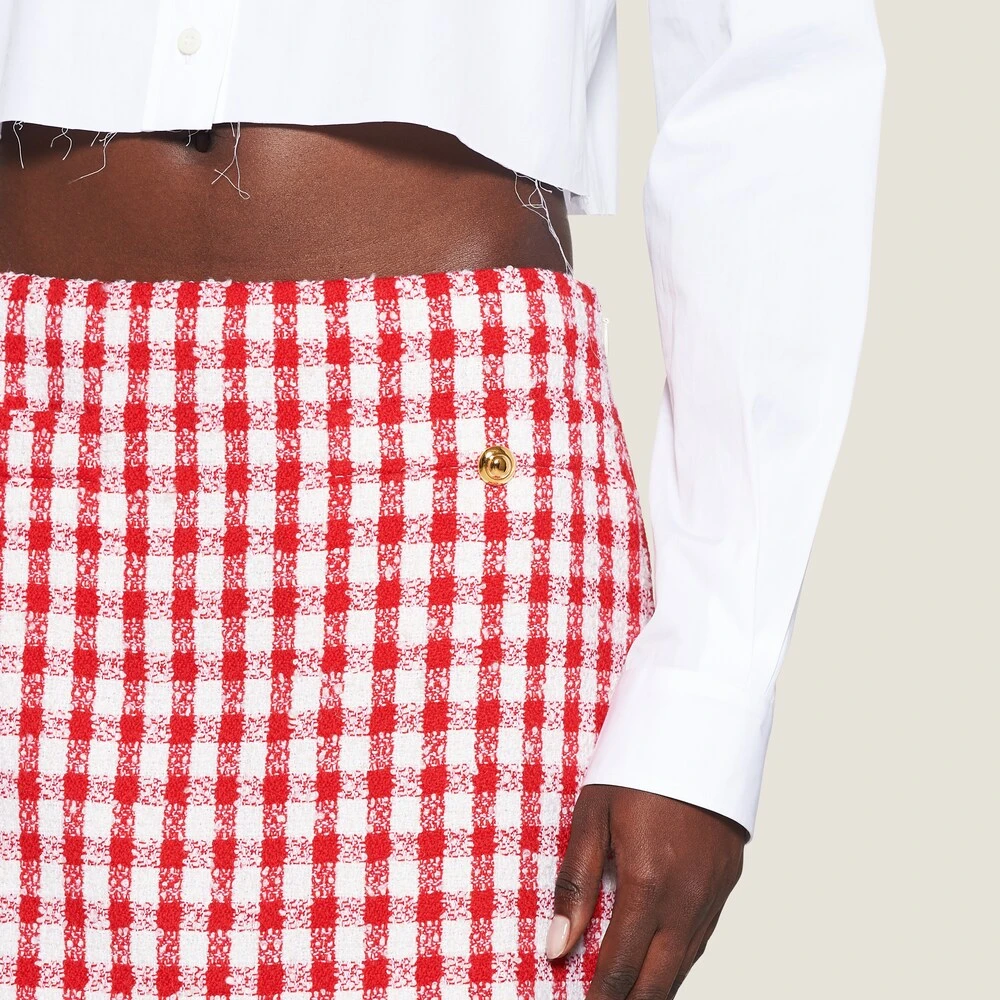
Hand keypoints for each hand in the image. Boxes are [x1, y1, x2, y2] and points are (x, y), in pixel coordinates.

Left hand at [547, 785, 746, 998]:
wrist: (699, 732)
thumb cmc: (637, 769)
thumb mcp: (592, 815)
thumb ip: (574, 882)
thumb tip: (556, 945)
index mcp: (647, 884)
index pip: (621, 966)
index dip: (601, 998)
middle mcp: (684, 899)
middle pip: (657, 981)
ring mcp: (711, 894)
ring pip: (683, 965)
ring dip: (655, 988)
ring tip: (628, 997)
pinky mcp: (726, 883)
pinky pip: (701, 938)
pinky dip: (679, 960)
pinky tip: (662, 965)